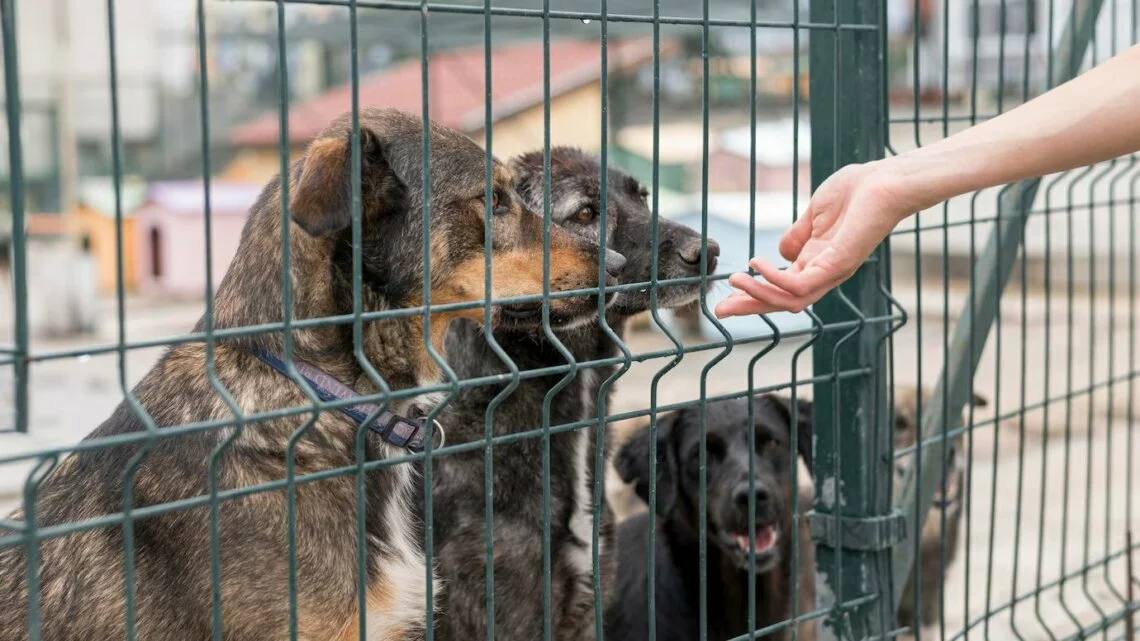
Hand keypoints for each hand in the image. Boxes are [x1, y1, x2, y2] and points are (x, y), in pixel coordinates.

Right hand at [714, 161, 915, 317]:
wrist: (885, 180)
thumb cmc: (856, 191)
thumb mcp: (814, 214)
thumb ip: (797, 235)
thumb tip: (780, 252)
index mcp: (817, 262)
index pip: (781, 287)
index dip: (753, 293)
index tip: (727, 295)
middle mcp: (824, 273)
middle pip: (781, 302)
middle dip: (749, 306)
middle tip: (719, 309)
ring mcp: (831, 272)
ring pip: (789, 300)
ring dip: (757, 295)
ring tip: (734, 281)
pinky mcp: (837, 265)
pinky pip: (800, 284)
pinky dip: (775, 279)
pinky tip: (758, 265)